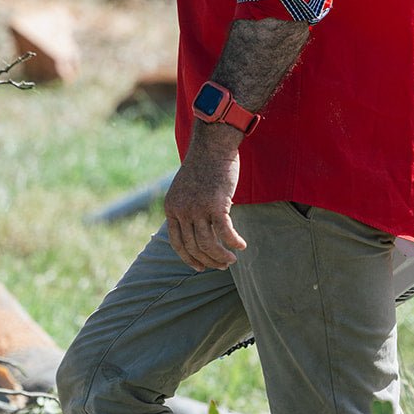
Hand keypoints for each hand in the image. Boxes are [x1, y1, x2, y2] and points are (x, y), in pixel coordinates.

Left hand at [164, 124, 247, 270]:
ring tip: (232, 260)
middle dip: (208, 261)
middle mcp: (182, 210)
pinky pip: (226, 232)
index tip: (200, 267)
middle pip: (193, 247)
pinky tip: (242, 245)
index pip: (177, 243)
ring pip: (208, 244)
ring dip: (221, 257)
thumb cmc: (204, 166)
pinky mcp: (216, 204)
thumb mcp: (186, 189)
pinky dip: (234, 242)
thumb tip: (196, 228)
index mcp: (172, 208)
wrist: (213, 146)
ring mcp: (198, 208)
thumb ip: (186, 208)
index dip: (189, 258)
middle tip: (222, 265)